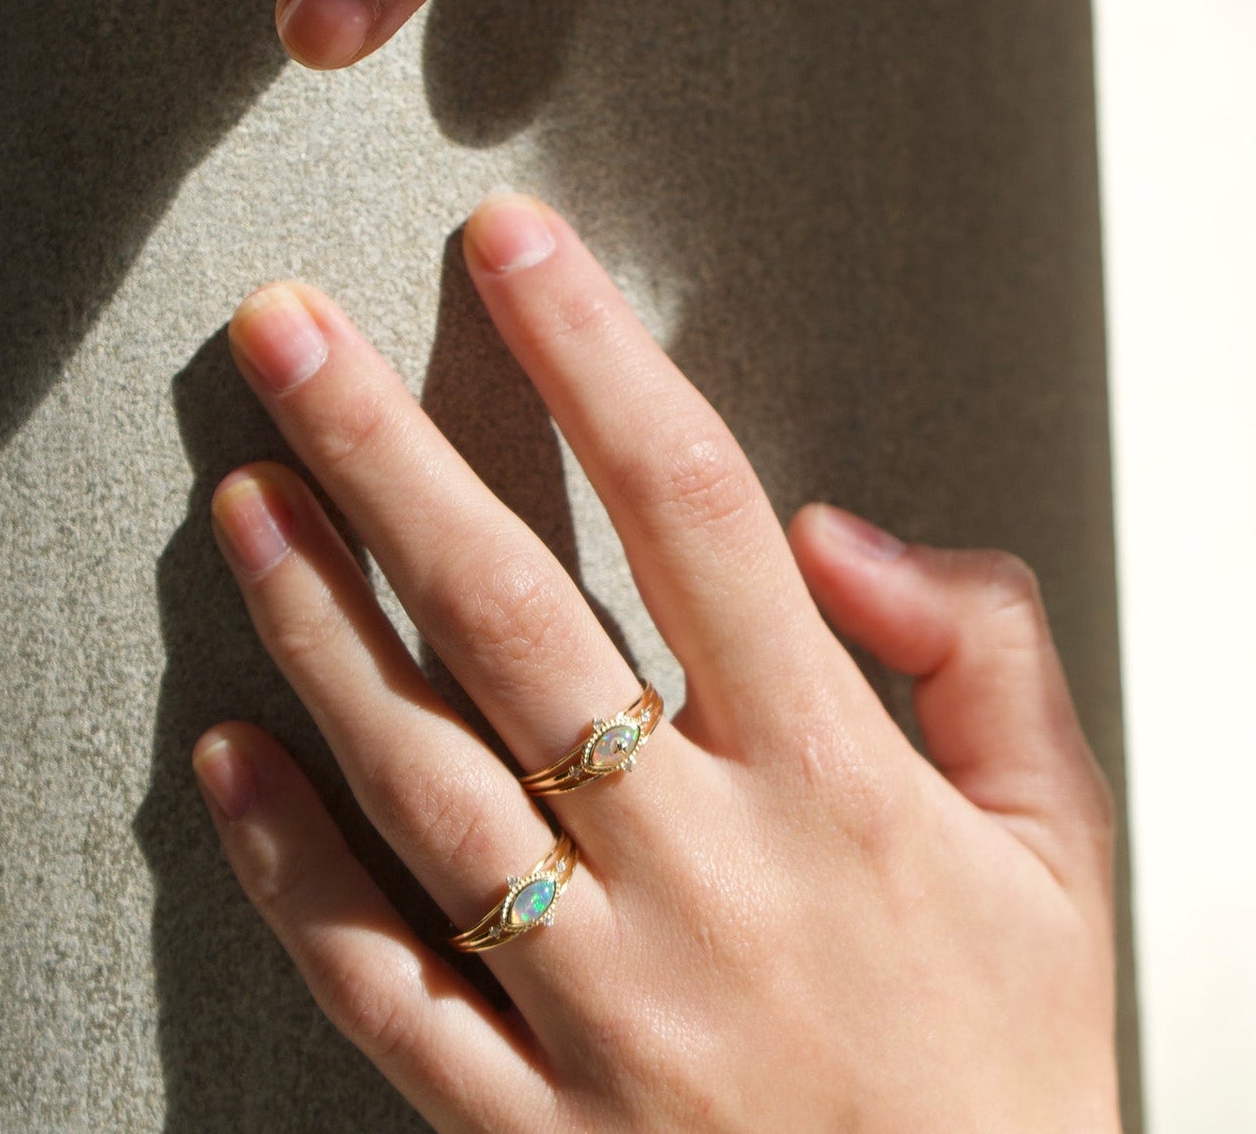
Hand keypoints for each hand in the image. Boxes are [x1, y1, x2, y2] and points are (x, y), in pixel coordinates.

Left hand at [192, 195, 1119, 1130]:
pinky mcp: (526, 1124)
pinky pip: (379, 982)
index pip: (696, 507)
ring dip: (313, 621)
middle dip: (384, 450)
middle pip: (512, 613)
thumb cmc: (1009, 1068)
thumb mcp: (1065, 845)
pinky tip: (226, 756)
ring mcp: (598, 1005)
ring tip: (240, 495)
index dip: (593, 353)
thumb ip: (980, 653)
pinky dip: (290, 867)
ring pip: (418, 775)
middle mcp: (701, 874)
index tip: (513, 244)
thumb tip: (840, 532)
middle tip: (284, 330)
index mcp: (832, 784)